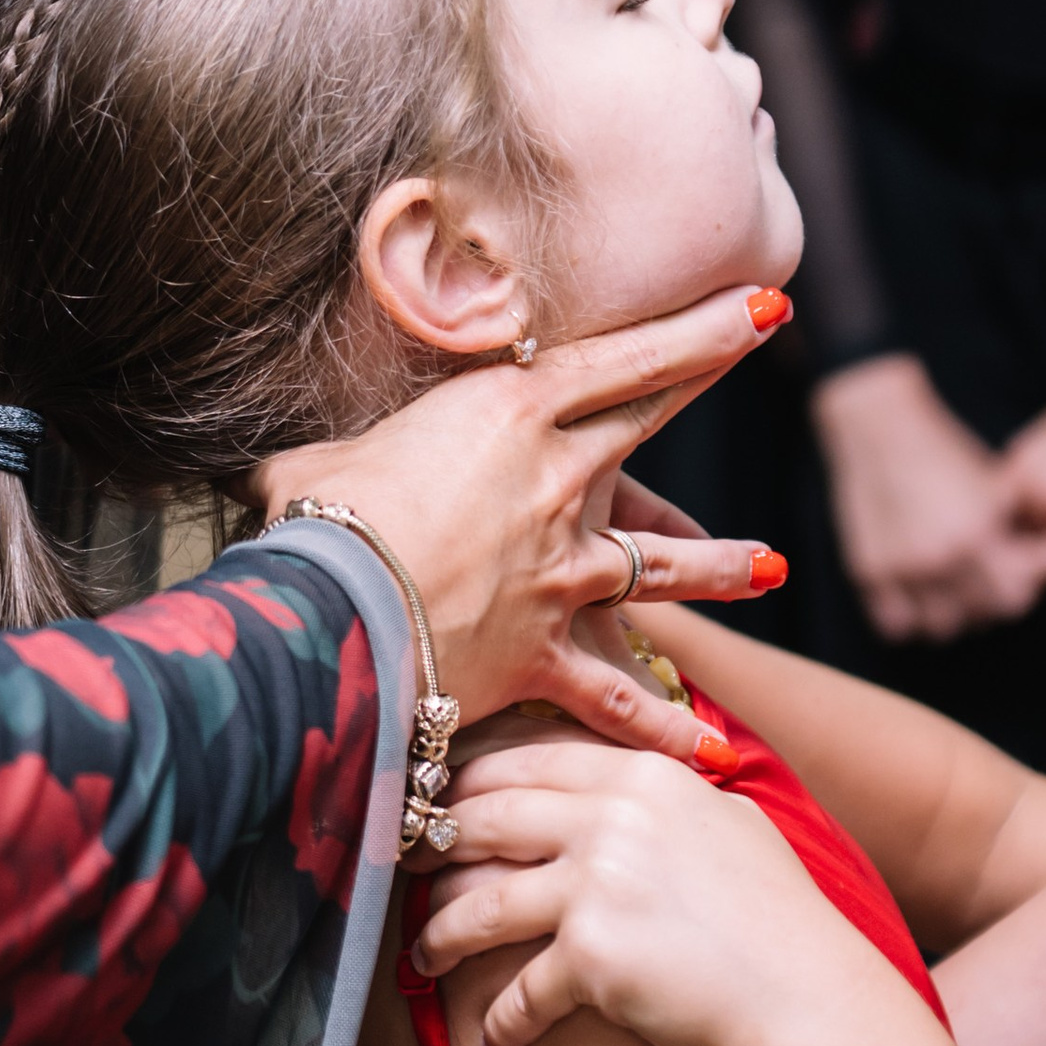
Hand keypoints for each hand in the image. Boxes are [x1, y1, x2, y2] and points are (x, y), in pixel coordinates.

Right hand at [257, 284, 786, 757]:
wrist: (330, 616)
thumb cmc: (314, 528)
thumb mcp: (314, 470)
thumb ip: (319, 466)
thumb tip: (273, 473)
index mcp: (504, 414)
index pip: (619, 359)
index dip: (693, 329)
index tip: (752, 300)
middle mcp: (554, 481)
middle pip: (647, 422)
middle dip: (707, 375)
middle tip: (766, 332)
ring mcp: (561, 568)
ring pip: (662, 564)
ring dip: (722, 568)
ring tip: (773, 569)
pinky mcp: (548, 650)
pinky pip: (616, 694)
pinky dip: (660, 722)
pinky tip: (706, 745)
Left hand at [410, 729, 852, 1045]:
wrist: (809, 997)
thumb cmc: (779, 919)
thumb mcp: (728, 824)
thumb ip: (668, 796)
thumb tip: (629, 784)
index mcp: (640, 776)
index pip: (525, 761)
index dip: (468, 785)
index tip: (438, 805)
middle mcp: (611, 818)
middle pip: (483, 818)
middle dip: (432, 846)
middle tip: (405, 870)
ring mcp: (596, 885)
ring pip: (478, 903)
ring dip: (439, 935)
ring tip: (422, 958)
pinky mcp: (591, 958)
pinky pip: (518, 993)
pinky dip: (500, 1026)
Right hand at [810, 355, 1038, 638]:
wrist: (881, 428)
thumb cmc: (942, 451)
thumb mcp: (990, 485)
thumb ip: (1010, 532)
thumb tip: (1029, 571)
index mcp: (980, 534)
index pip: (1012, 602)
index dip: (1011, 594)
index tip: (1003, 580)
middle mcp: (944, 557)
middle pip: (976, 619)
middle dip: (979, 607)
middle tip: (970, 586)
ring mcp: (904, 568)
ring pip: (936, 629)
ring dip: (943, 616)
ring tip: (940, 593)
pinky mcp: (870, 571)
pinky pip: (894, 624)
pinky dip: (905, 616)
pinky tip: (909, 593)